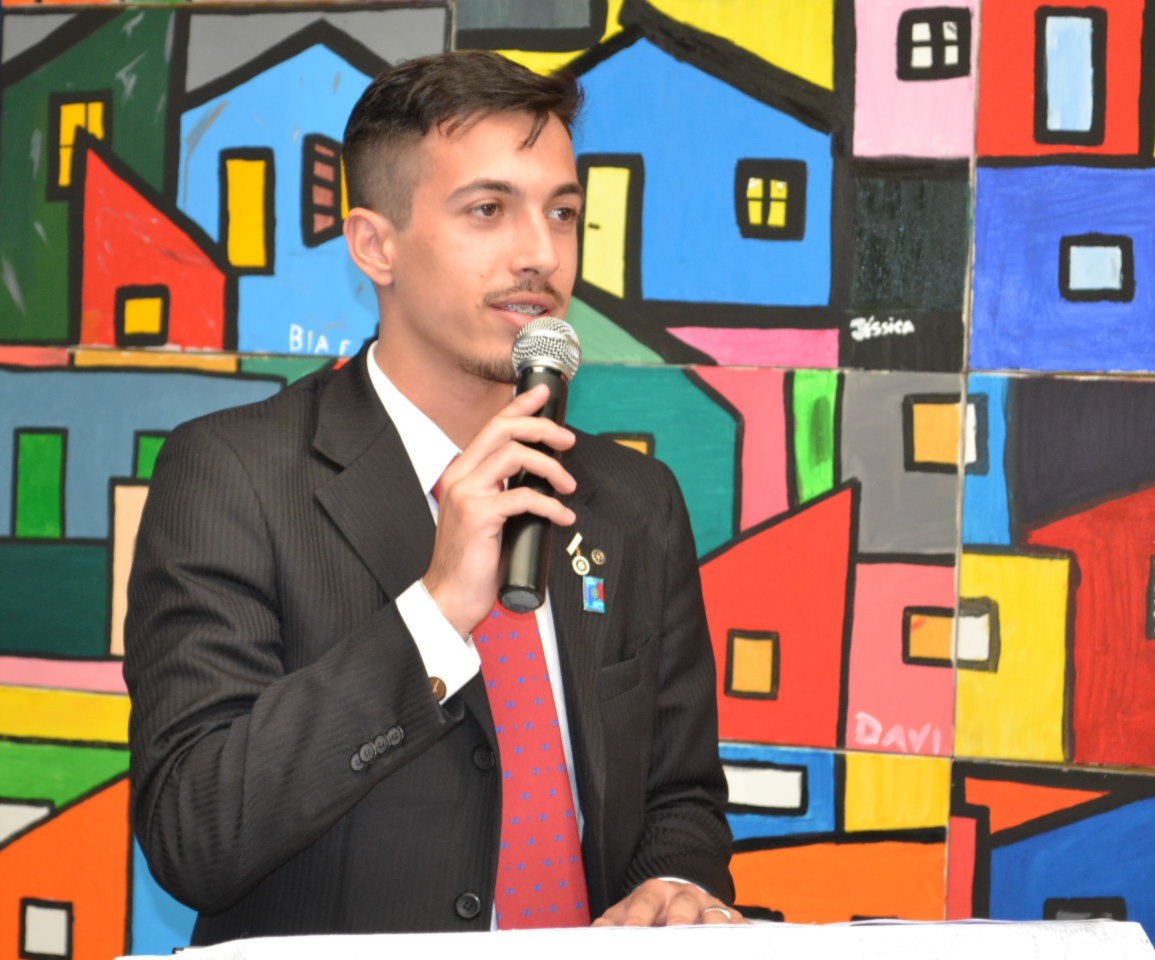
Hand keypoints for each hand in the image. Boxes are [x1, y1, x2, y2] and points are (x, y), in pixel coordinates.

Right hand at [423, 384, 576, 634]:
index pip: (492, 427)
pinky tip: (563, 516)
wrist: (449, 595)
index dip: (519, 405)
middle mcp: (461, 476)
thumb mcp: (488, 516)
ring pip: (516, 456)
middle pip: (504, 430)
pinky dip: (551, 505)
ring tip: (568, 487)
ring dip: (551, 468)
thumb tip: (540, 479)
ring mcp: (467, 494)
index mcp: (462, 472)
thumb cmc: (472, 560)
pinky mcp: (479, 515)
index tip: (542, 395)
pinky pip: (524, 496)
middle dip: (541, 428)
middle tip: (567, 442)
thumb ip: (504, 492)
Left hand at [591, 878, 744, 926]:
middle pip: (684, 904)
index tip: (631, 932)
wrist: (681, 896)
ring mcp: (710, 907)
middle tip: (674, 931)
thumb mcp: (629, 911)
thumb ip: (612, 922)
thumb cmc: (651, 910)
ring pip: (715, 914)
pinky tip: (738, 946)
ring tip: (709, 941)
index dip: (638, 916)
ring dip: (713, 926)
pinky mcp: (731, 920)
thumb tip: (596, 933)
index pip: (646, 901)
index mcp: (656, 892)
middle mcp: (685, 896)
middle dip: (680, 919)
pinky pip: (739, 926)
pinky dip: (740, 935)